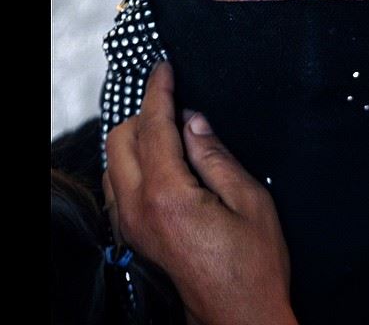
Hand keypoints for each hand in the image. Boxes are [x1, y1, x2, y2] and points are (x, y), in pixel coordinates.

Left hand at [103, 61, 296, 324]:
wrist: (240, 317)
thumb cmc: (254, 263)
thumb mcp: (249, 200)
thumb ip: (215, 155)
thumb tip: (193, 120)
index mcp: (168, 195)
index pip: (153, 126)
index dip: (159, 91)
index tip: (164, 68)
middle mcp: (138, 209)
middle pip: (121, 139)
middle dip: (144, 112)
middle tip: (175, 102)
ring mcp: (131, 226)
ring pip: (114, 161)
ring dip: (136, 137)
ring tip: (171, 130)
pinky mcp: (134, 237)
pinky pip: (118, 185)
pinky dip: (133, 161)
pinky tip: (162, 161)